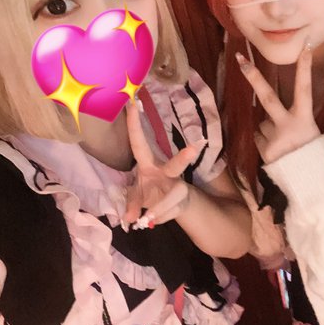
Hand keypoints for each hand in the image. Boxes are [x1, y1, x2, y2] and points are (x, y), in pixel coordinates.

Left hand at [124, 100, 204, 226]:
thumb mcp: (135, 195)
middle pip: (176, 165)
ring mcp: (177, 187)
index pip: (139, 143)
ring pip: (175, 196)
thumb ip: (130, 203)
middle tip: (195, 148)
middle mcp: (166, 172)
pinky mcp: (184, 202)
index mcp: (148, 164)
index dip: (135, 125)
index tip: (132, 104)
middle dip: (184, 158)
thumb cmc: (149, 191)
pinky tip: (153, 220)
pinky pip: (171, 212)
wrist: (170, 205)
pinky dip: (160, 218)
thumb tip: (128, 218)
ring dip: (161, 207)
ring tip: (148, 219)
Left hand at [236, 46, 320, 163]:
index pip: (304, 89)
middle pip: (268, 97)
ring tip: (283, 143)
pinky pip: (258, 137)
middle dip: (253, 76)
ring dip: (268, 129)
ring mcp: (274, 138)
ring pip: (262, 122)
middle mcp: (288, 125)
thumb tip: (267, 109)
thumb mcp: (310, 132)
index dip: (304, 68)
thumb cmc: (311, 154)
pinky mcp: (264, 150)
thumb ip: (293, 118)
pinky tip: (275, 151)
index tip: (303, 47)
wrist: (309, 183)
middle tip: (239, 58)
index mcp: (305, 119)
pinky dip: (263, 141)